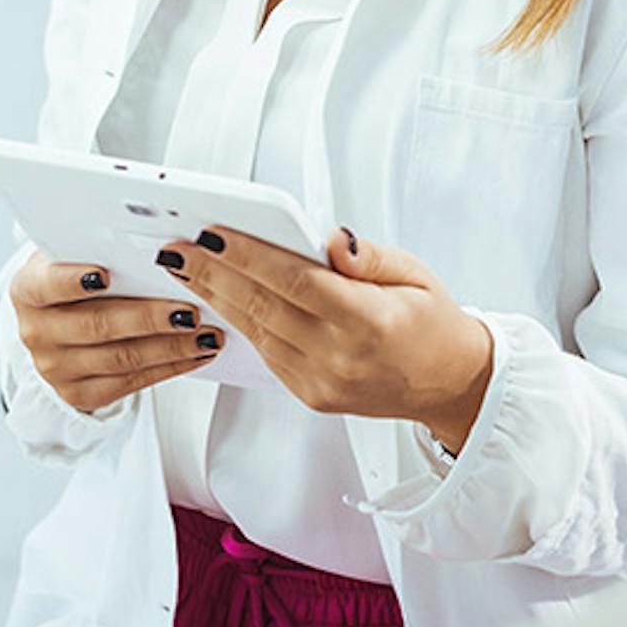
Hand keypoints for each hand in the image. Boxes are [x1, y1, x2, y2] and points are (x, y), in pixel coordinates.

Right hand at [8, 247, 226, 413]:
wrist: (60, 320)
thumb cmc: (76, 273)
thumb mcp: (72, 251)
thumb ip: (96, 241)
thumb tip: (147, 226)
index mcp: (27, 289)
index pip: (47, 284)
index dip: (74, 281)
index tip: (106, 273)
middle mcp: (36, 332)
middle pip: (96, 326)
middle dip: (147, 318)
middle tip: (187, 309)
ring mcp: (56, 368)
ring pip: (120, 359)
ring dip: (169, 347)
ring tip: (205, 333)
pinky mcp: (80, 393)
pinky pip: (131, 383)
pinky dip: (169, 367)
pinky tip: (195, 353)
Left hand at [158, 226, 494, 450]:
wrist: (449, 383)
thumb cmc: (431, 321)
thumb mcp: (415, 273)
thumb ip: (368, 256)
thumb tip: (329, 239)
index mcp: (370, 322)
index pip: (295, 281)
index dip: (249, 255)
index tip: (212, 231)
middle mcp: (342, 357)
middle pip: (264, 306)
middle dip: (214, 273)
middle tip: (177, 246)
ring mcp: (323, 382)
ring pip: (256, 331)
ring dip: (215, 296)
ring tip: (184, 266)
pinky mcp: (311, 395)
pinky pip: (266, 352)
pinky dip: (238, 322)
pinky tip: (216, 297)